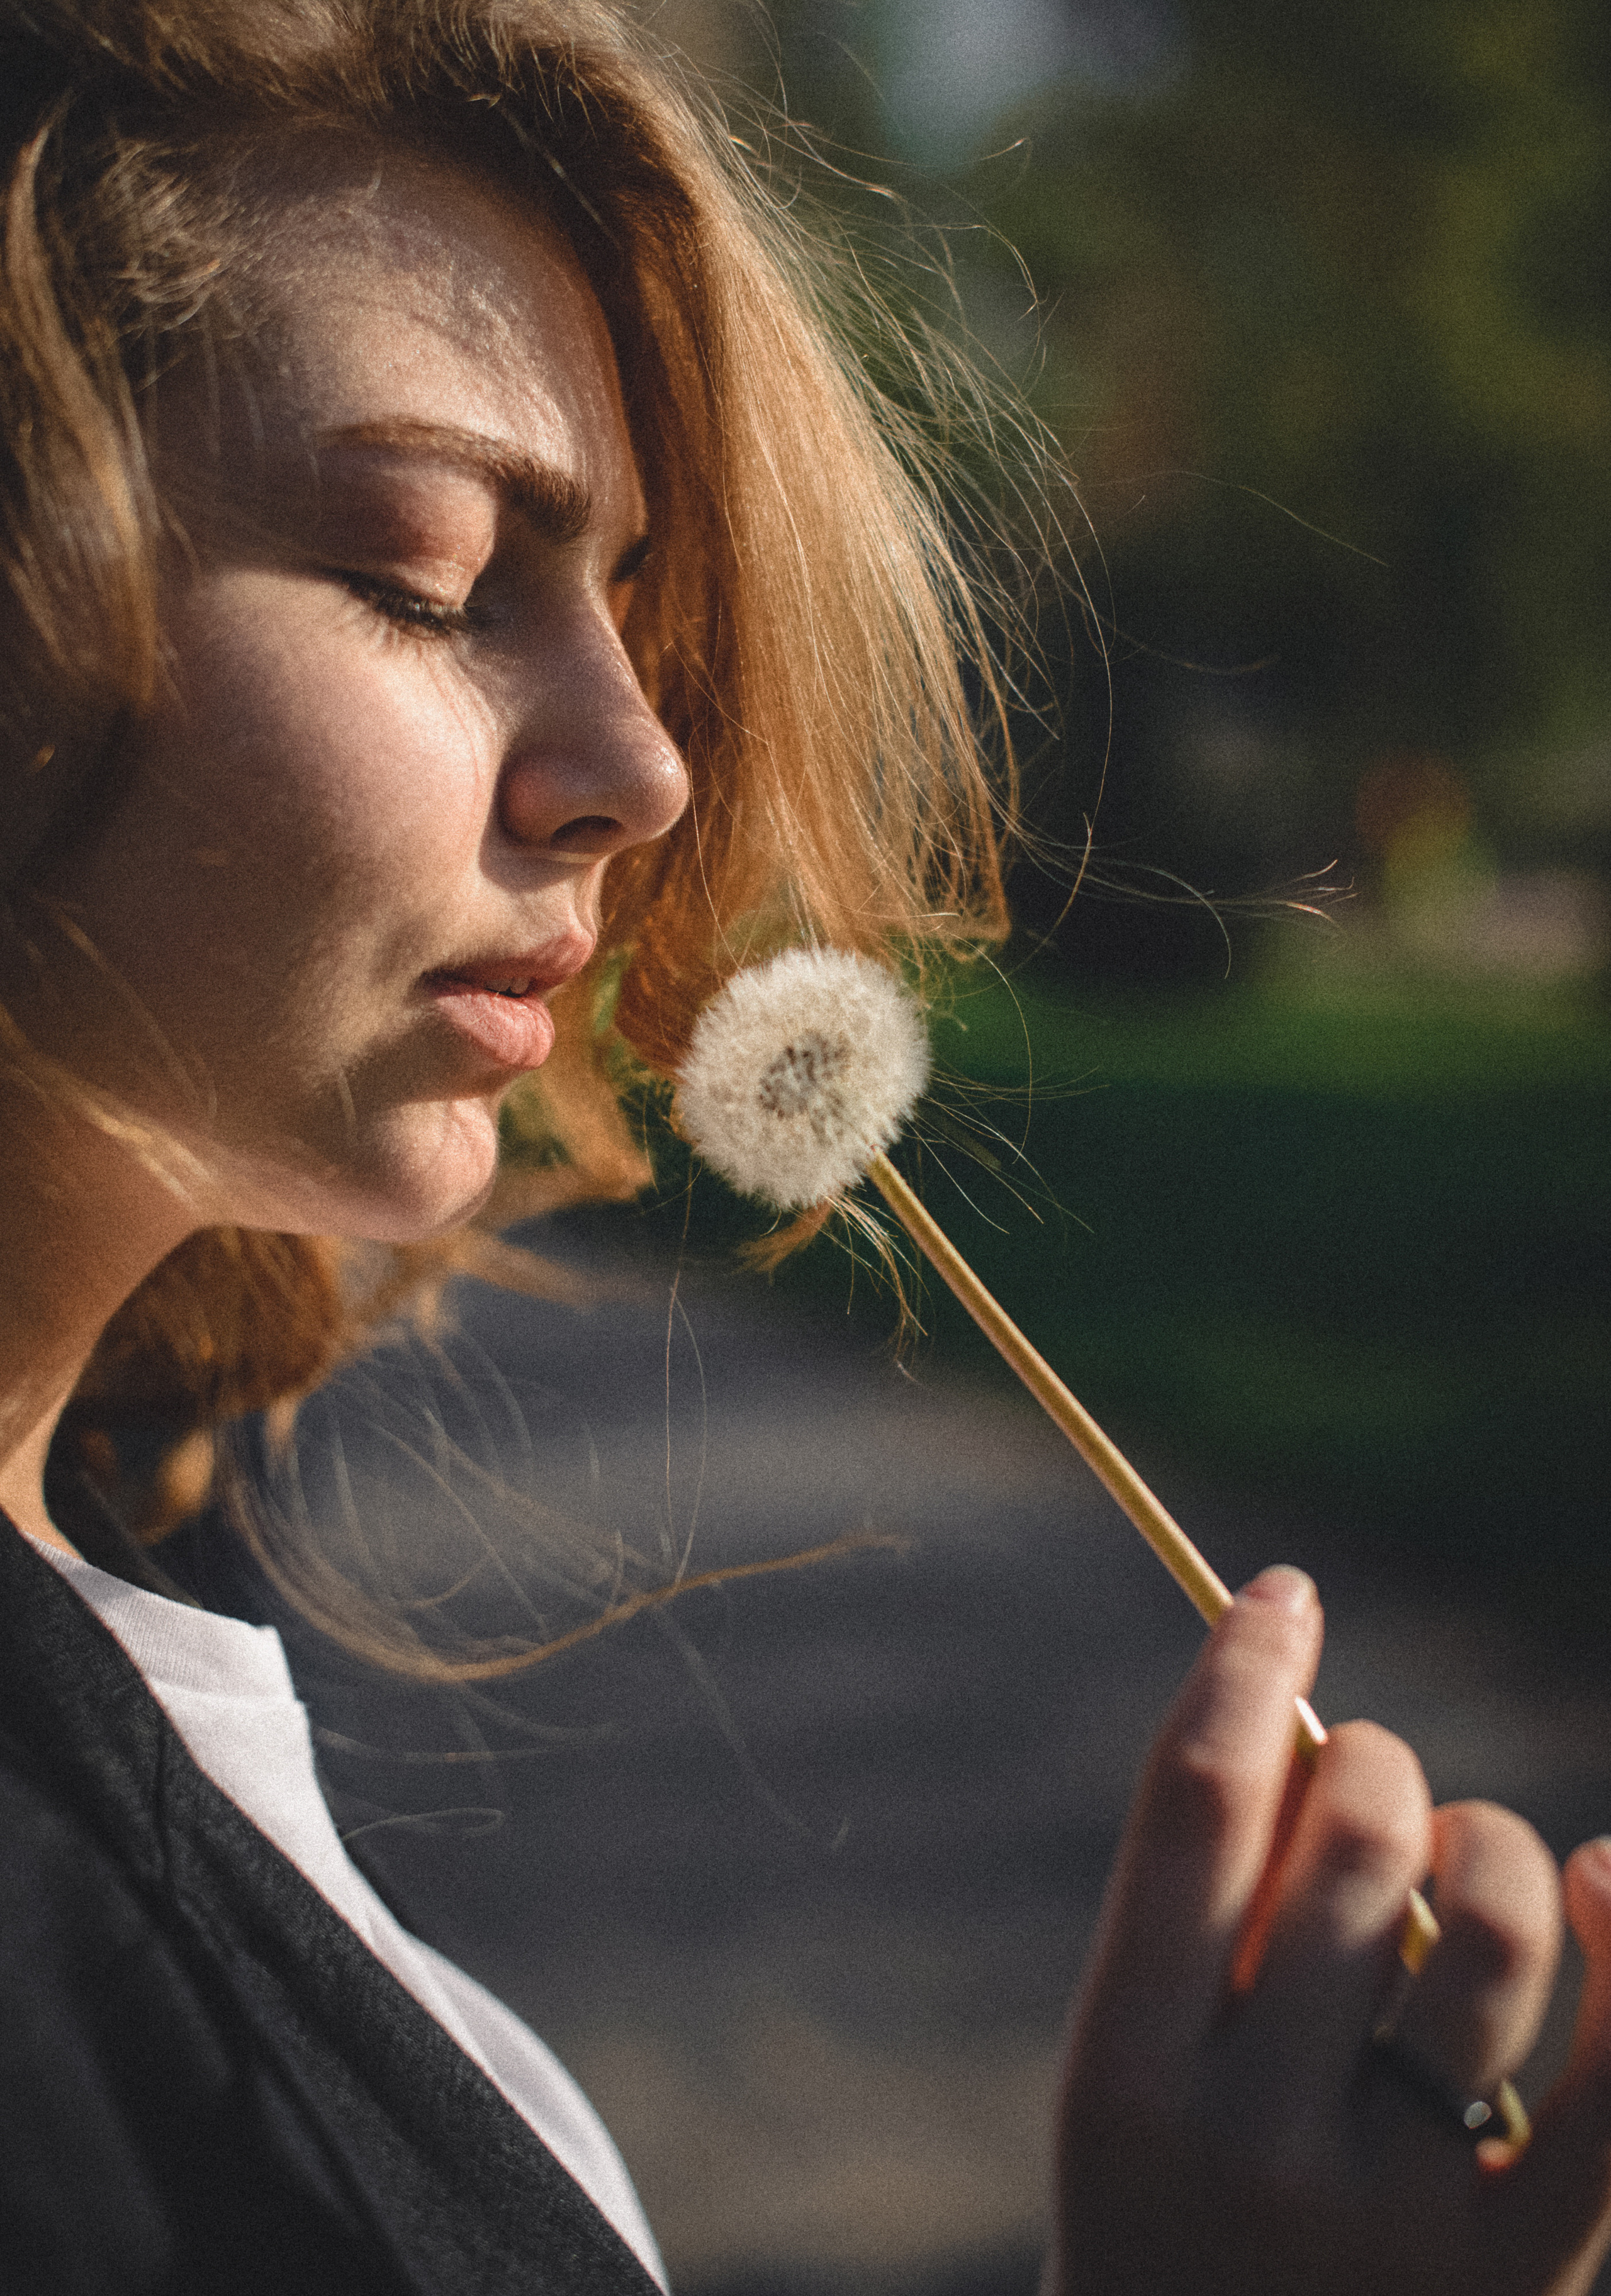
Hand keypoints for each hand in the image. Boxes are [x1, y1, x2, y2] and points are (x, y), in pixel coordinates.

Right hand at [1052, 1567, 1610, 2294]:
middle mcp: (1256, 2141)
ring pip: (1487, 1933)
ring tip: (1465, 1851)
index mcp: (1127, 2076)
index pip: (1193, 1811)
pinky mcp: (1520, 2275)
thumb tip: (1298, 1712)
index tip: (1284, 1594)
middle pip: (1346, 1850)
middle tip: (1373, 1770)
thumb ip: (1207, 1917)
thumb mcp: (1137, 2076)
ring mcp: (1400, 2219)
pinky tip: (1602, 1878)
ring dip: (1486, 1839)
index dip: (1245, 1671)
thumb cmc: (1175, 2213)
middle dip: (1374, 1761)